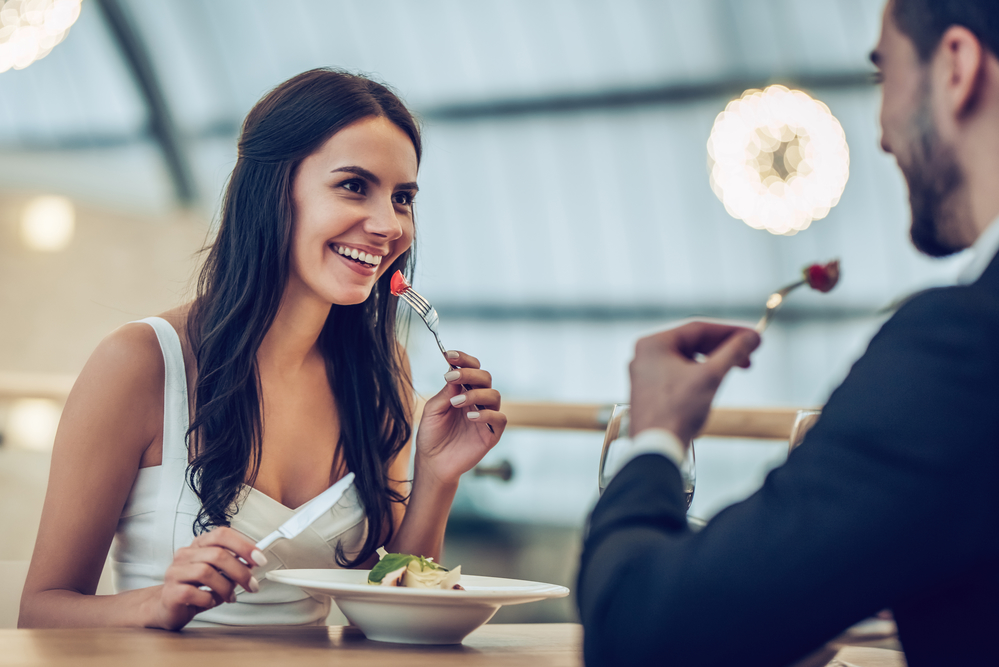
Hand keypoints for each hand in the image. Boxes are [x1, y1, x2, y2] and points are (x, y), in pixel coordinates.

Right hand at [146, 527, 265, 629]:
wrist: (168, 607)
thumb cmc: (196, 588)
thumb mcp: (219, 573)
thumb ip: (234, 564)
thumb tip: (255, 561)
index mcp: (199, 545)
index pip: (222, 534)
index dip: (243, 545)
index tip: (260, 559)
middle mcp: (185, 554)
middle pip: (218, 554)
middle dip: (240, 571)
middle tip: (251, 585)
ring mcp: (175, 572)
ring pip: (206, 572)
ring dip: (226, 587)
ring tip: (231, 596)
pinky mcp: (170, 592)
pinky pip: (194, 593)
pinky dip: (209, 599)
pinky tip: (211, 601)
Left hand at [415, 350, 506, 486]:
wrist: (433, 463)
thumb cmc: (431, 435)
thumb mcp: (432, 410)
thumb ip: (445, 393)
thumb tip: (454, 373)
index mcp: (463, 391)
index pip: (471, 369)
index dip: (463, 359)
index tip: (449, 354)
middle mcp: (477, 400)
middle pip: (485, 377)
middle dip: (469, 373)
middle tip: (452, 376)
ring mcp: (486, 416)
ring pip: (494, 395)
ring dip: (475, 394)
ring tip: (456, 403)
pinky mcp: (491, 433)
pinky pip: (499, 418)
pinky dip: (487, 414)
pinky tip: (470, 417)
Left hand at [629, 322, 759, 442]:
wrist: (656, 448)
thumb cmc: (675, 412)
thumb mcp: (710, 377)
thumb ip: (732, 352)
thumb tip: (751, 338)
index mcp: (653, 344)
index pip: (697, 328)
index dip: (729, 331)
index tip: (752, 336)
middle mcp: (645, 356)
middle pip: (692, 343)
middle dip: (723, 349)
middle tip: (748, 355)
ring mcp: (645, 374)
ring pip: (686, 360)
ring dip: (713, 363)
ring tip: (735, 370)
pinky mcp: (650, 392)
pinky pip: (679, 375)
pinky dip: (699, 376)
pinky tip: (713, 385)